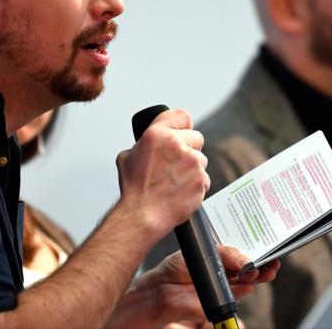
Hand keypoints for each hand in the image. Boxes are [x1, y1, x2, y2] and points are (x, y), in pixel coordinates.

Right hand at [115, 109, 209, 236]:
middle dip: (190, 149)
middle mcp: (176, 144)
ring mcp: (192, 162)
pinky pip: (204, 179)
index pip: (182, 116)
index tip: (183, 132)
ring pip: (201, 160)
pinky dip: (196, 185)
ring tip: (175, 182)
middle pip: (196, 137)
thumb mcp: (127, 157)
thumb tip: (149, 144)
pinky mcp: (202, 180)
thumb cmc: (133, 189)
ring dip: (193, 169)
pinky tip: (181, 192)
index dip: (183, 125)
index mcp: (156, 134)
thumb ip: (142, 144)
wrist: (142, 214)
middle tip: (177, 163)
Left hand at [136, 246, 280, 327]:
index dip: (257, 248)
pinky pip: (239, 294)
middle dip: (264, 264)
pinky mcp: (224, 299)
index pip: (243, 249)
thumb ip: (226, 254)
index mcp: (221, 255)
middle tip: (273, 261)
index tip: (269, 244)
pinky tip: (249, 283)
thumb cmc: (177, 267)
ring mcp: (227, 285)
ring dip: (258, 276)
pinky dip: (246, 289)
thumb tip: (246, 261)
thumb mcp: (203, 252)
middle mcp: (226, 269)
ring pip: (249, 281)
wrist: (163, 289)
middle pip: (251, 266)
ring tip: (264, 270)